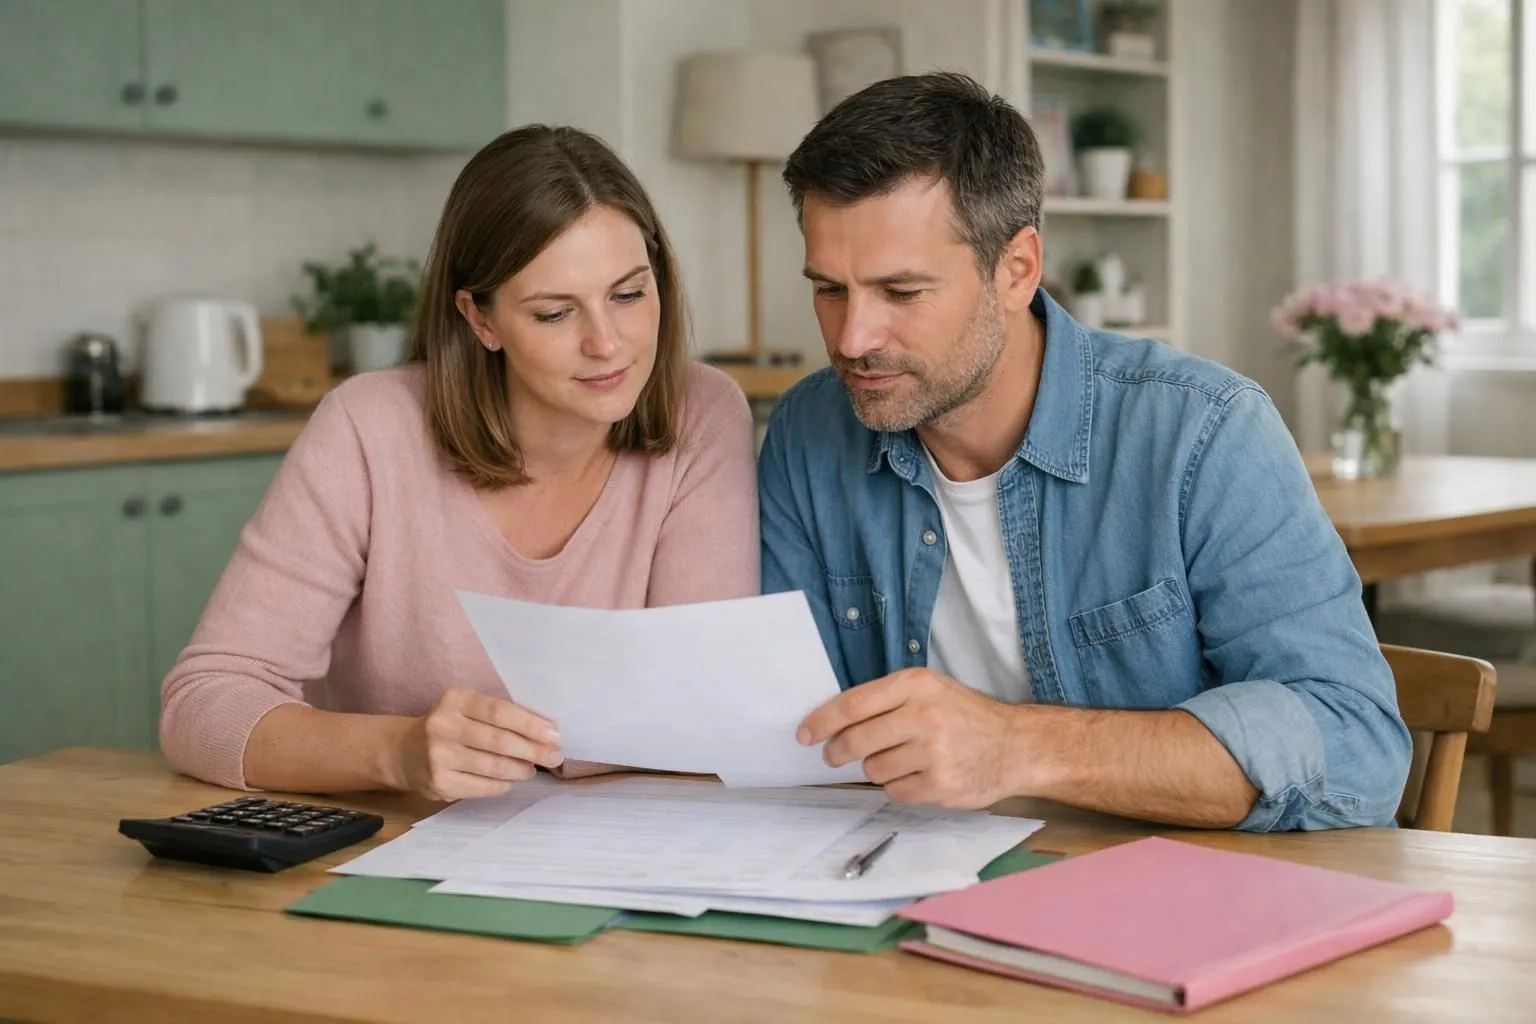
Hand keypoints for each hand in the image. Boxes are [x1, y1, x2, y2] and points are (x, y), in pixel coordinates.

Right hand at [391, 688, 563, 800]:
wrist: (404, 752)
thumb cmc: (450, 725)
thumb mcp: (467, 707)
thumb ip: (499, 714)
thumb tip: (545, 731)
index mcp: (455, 699)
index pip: (499, 711)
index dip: (529, 724)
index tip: (554, 734)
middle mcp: (443, 726)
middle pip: (499, 741)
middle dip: (533, 750)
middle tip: (554, 756)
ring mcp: (438, 757)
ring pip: (493, 767)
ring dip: (520, 770)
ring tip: (532, 769)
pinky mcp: (439, 783)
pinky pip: (482, 787)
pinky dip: (502, 785)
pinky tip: (510, 781)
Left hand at [797, 668, 1021, 808]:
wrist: (1015, 746)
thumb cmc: (964, 716)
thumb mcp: (929, 690)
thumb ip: (886, 700)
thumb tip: (833, 721)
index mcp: (917, 685)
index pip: (853, 704)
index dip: (822, 721)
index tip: (805, 734)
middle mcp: (924, 716)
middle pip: (857, 740)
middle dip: (837, 752)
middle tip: (833, 756)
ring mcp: (934, 753)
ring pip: (874, 769)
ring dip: (876, 768)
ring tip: (900, 759)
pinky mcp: (941, 786)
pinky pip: (894, 791)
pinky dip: (898, 786)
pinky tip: (917, 775)